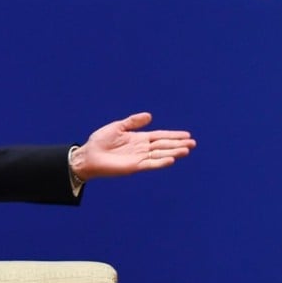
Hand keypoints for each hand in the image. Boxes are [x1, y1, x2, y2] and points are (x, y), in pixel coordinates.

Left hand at [69, 112, 194, 180]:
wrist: (88, 155)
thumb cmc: (100, 141)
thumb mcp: (118, 126)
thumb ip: (133, 122)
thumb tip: (150, 116)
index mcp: (139, 138)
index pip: (160, 136)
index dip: (173, 135)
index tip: (187, 135)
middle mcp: (142, 148)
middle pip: (164, 145)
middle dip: (178, 144)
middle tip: (193, 143)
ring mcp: (139, 158)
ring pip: (160, 155)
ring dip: (173, 152)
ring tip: (187, 150)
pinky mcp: (134, 167)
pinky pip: (150, 164)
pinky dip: (161, 162)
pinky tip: (171, 159)